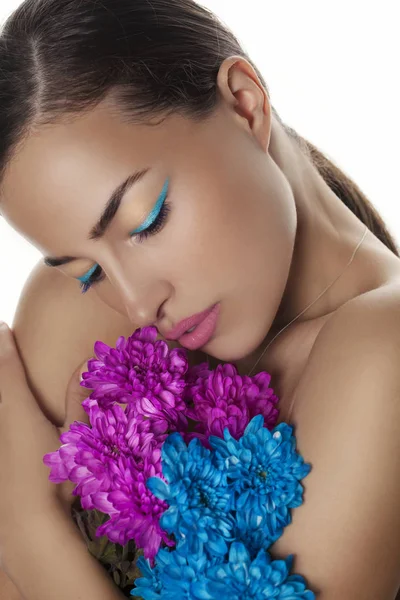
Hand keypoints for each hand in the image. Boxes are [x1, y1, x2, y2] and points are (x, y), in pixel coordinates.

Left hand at [0, 321, 91, 545]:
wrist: (26, 525)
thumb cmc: (56, 480)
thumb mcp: (75, 438)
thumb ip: (81, 401)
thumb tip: (87, 365)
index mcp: (19, 413)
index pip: (9, 370)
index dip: (6, 347)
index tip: (2, 327)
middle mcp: (0, 422)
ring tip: (4, 376)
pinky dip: (1, 413)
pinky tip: (9, 424)